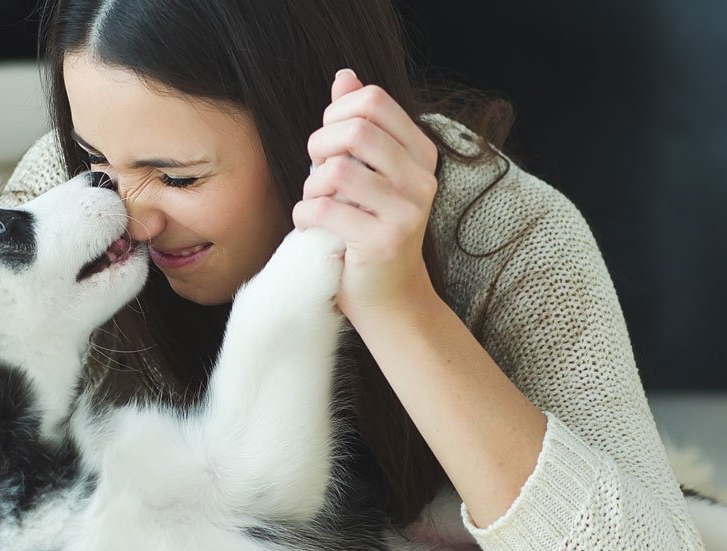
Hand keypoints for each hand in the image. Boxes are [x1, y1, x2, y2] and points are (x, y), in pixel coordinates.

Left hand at [293, 68, 441, 324]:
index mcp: (421, 154)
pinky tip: (312, 227)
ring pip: (337, 171)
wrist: (390, 299)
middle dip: (320, 147)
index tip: (329, 144)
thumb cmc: (370, 231)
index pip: (373, 101)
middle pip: (355, 130)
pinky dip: (305, 216)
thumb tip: (345, 76)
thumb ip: (359, 125)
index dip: (336, 114)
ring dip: (312, 187)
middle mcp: (421, 180)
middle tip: (317, 173)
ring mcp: (407, 213)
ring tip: (316, 204)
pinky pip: (323, 210)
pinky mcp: (383, 243)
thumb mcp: (369, 173)